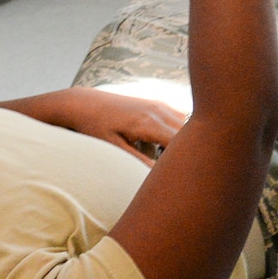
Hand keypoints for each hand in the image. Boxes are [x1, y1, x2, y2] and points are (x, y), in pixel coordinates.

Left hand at [46, 87, 187, 165]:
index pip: (181, 143)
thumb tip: (159, 175)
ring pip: (189, 124)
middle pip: (190, 134)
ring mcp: (160, 105)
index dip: (187, 160)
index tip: (186, 174)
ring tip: (180, 160)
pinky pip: (181, 118)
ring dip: (188, 141)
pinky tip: (173, 146)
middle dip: (192, 152)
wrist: (85, 103)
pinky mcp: (158, 104)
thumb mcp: (114, 148)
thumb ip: (139, 161)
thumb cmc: (96, 127)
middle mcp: (158, 111)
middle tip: (188, 171)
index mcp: (148, 123)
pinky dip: (183, 131)